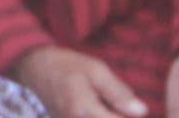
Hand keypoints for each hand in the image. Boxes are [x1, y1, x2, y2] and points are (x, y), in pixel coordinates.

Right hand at [13, 46, 147, 117]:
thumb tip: (142, 112)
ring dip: (108, 115)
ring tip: (104, 103)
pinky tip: (97, 107)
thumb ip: (119, 93)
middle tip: (117, 102)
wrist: (35, 69)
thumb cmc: (67, 66)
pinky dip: (97, 115)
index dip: (130, 114)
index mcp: (86, 111)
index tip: (133, 106)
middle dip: (119, 114)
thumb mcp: (96, 70)